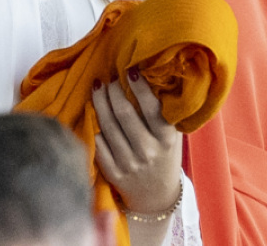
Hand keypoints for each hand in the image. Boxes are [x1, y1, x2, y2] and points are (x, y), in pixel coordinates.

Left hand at [93, 74, 182, 217]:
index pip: (151, 108)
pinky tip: (92, 113)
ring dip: (100, 102)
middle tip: (109, 78)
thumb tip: (152, 77)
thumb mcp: (173, 135)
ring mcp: (129, 164)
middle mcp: (148, 151)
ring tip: (97, 87)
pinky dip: (94, 127)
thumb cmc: (166, 156)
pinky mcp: (114, 173)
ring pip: (108, 126)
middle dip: (113, 91)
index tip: (130, 70)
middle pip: (124, 114)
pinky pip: (98, 145)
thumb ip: (165, 112)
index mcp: (166, 139)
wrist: (157, 197)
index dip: (139, 87)